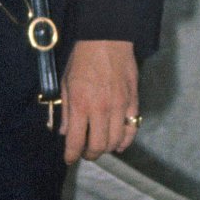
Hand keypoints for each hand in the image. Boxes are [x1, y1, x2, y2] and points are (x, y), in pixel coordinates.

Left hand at [60, 39, 139, 164]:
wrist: (107, 40)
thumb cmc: (82, 60)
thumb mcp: (66, 83)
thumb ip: (66, 110)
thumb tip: (65, 132)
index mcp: (81, 105)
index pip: (76, 141)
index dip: (71, 155)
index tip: (69, 159)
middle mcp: (101, 109)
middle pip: (99, 146)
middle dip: (90, 154)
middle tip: (86, 153)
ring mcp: (120, 106)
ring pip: (116, 141)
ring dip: (107, 149)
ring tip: (100, 147)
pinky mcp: (133, 102)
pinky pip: (132, 128)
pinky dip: (125, 140)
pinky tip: (119, 144)